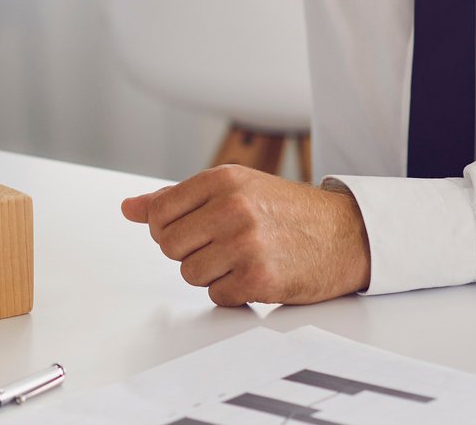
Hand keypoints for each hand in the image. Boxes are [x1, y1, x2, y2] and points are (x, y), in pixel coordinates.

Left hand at [121, 166, 370, 305]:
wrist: (347, 234)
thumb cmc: (286, 210)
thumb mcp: (234, 188)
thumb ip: (177, 198)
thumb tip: (129, 208)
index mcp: (221, 179)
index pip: (158, 214)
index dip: (168, 229)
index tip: (193, 231)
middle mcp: (232, 207)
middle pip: (169, 246)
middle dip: (190, 252)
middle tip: (222, 246)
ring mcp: (245, 243)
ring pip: (190, 273)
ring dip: (211, 274)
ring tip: (242, 258)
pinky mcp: (260, 278)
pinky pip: (217, 296)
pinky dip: (233, 293)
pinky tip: (256, 275)